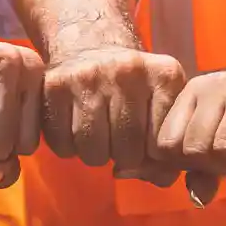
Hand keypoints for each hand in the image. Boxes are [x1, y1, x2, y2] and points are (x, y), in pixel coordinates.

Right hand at [40, 46, 186, 183]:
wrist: (91, 46)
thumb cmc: (133, 89)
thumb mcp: (162, 106)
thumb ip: (170, 151)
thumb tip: (159, 179)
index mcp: (164, 76)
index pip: (162, 145)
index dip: (152, 156)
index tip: (146, 145)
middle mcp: (128, 70)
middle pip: (127, 151)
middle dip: (123, 157)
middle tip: (119, 140)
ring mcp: (89, 76)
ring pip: (93, 152)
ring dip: (95, 154)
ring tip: (98, 133)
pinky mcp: (55, 86)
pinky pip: (63, 145)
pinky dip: (68, 147)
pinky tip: (76, 126)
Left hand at [154, 71, 225, 201]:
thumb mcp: (220, 149)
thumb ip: (201, 172)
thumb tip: (198, 197)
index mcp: (192, 92)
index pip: (165, 142)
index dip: (181, 164)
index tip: (203, 168)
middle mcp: (213, 85)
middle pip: (192, 146)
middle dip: (210, 166)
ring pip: (222, 145)